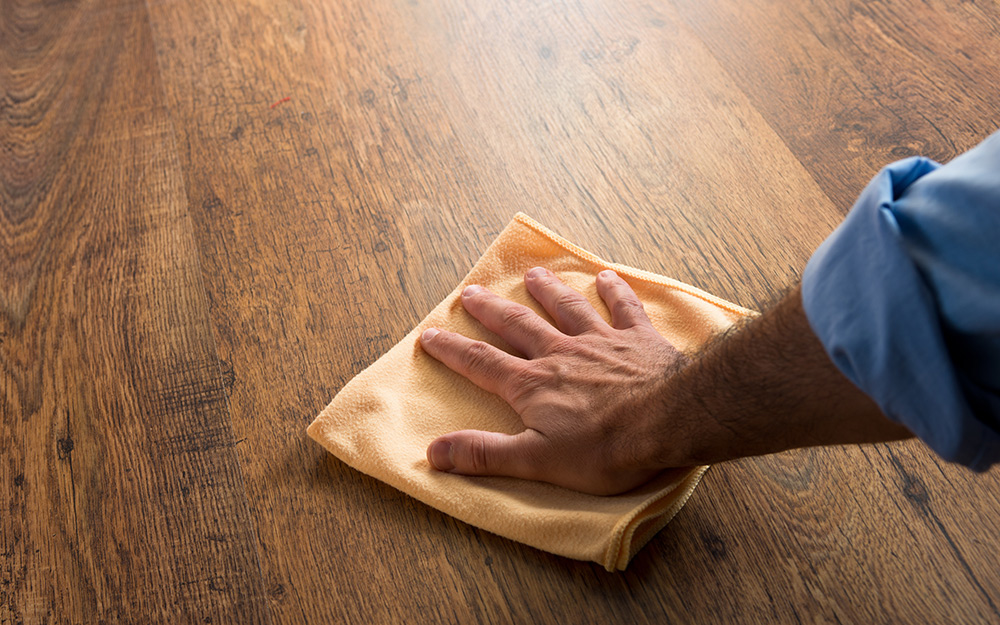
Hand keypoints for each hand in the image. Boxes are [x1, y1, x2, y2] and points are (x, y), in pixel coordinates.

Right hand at [419, 267, 686, 494]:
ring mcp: (601, 342)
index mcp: (533, 385)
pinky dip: (614, 292)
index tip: (430, 334)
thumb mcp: (536, 461)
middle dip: (491, 310)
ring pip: (567, 308)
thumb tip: (433, 451)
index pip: (481, 363)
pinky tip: (606, 277)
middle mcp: (561, 353)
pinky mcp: (639, 340)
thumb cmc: (604, 448)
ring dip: (548, 290)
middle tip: (470, 292)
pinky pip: (624, 309)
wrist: (670, 420)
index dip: (452, 349)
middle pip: (518, 325)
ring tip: (533, 275)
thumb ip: (485, 454)